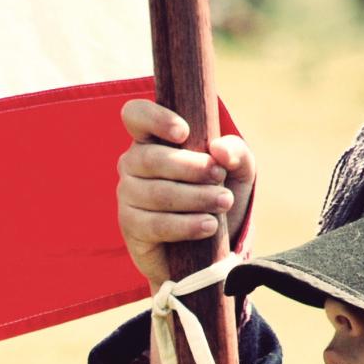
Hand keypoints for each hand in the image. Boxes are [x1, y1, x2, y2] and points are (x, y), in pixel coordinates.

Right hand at [116, 99, 255, 290]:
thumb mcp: (237, 172)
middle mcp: (132, 164)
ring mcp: (127, 195)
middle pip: (152, 158)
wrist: (206, 248)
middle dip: (191, 167)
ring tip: (224, 202)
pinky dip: (186, 225)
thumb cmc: (216, 198)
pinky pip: (155, 224)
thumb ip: (236, 153)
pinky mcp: (130, 226)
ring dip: (196, 197)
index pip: (136, 115)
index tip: (184, 133)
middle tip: (220, 176)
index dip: (155, 118)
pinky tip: (209, 225)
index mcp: (152, 140)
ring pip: (157, 193)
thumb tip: (219, 149)